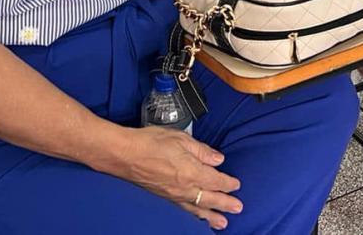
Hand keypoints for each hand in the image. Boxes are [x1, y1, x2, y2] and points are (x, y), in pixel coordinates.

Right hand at [118, 125, 240, 227]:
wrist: (124, 154)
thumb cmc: (151, 143)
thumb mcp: (181, 139)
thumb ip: (202, 151)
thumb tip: (218, 159)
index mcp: (191, 171)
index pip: (215, 181)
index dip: (228, 184)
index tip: (236, 185)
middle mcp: (184, 188)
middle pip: (210, 199)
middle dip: (225, 204)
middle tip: (238, 208)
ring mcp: (173, 196)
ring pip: (196, 209)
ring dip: (211, 216)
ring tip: (222, 223)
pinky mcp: (163, 198)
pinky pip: (183, 211)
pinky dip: (193, 216)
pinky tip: (196, 218)